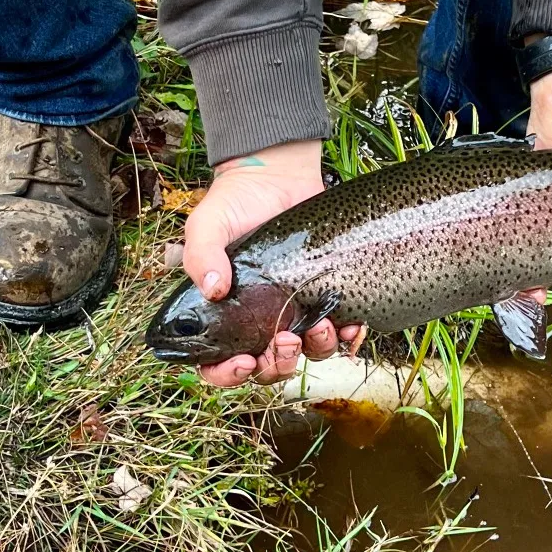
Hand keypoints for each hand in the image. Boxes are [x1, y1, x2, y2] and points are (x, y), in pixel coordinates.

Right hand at [182, 139, 361, 386]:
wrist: (278, 177)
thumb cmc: (236, 202)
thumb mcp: (207, 224)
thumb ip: (201, 255)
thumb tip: (213, 288)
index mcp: (223, 315)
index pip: (216, 364)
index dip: (226, 375)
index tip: (242, 361)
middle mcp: (258, 321)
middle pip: (266, 369)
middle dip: (276, 366)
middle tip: (283, 342)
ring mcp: (293, 312)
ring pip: (305, 354)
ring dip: (312, 350)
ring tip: (317, 326)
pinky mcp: (324, 298)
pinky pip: (339, 332)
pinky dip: (347, 336)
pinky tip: (350, 326)